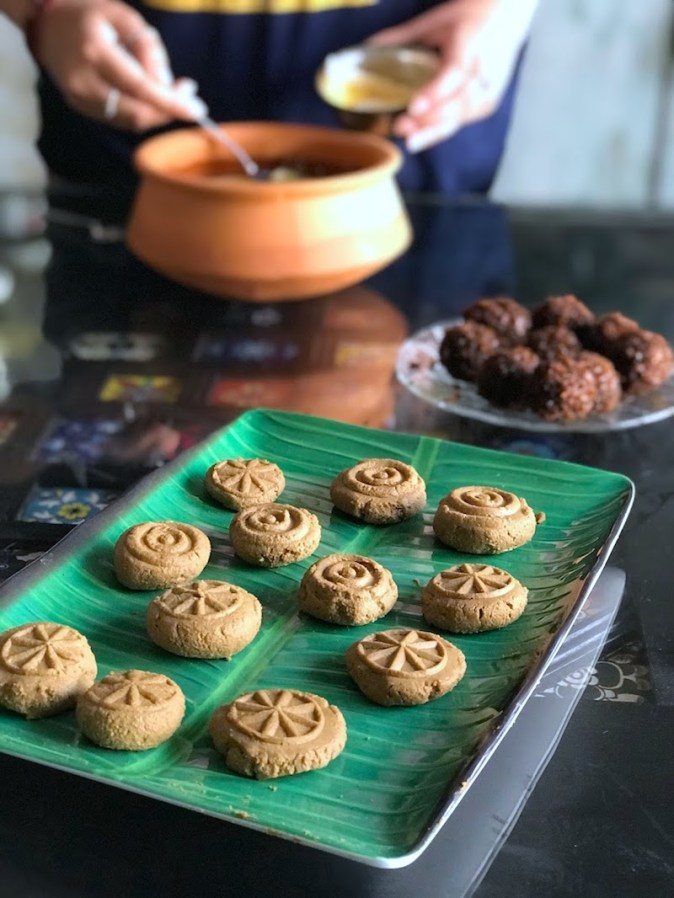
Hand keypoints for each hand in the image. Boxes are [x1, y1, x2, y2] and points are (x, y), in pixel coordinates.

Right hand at [33, 0, 206, 130]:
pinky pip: (119, 118)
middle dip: (168, 110)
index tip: (197, 109)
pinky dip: (141, 112)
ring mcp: (80, 98)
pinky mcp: (80, 107)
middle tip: (189, 95)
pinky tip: (150, 96)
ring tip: (172, 91)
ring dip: (157, 112)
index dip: (170, 103)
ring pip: (130, 121)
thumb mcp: (123, 16)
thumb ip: (148, 47)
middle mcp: (85, 81)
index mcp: (96, 53)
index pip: (139, 88)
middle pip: (137, 112)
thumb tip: (167, 83)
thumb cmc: (90, 16)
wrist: (46, 26)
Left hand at [368, 0, 536, 152]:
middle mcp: (484, 71)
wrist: (508, 15)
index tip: (413, 107)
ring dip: (433, 131)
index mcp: (471, 45)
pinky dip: (442, 130)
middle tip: (400, 127)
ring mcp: (489, 89)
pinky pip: (463, 121)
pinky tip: (422, 136)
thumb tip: (366, 47)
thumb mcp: (435, 21)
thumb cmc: (469, 16)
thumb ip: (402, 37)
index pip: (454, 74)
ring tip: (409, 139)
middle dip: (429, 120)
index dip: (435, 93)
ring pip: (461, 117)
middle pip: (458, 104)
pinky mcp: (488, 103)